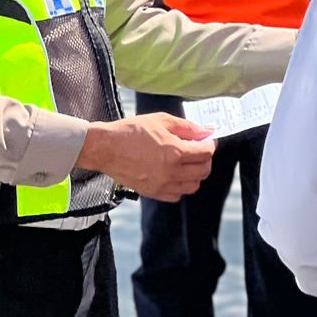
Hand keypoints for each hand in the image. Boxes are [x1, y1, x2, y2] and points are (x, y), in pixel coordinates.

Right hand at [76, 112, 216, 201]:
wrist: (106, 148)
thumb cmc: (131, 131)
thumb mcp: (161, 120)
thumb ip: (187, 127)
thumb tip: (206, 131)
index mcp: (175, 152)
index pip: (205, 153)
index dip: (209, 144)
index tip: (207, 140)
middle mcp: (171, 172)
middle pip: (203, 171)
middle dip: (205, 159)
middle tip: (199, 150)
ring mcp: (162, 185)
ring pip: (193, 186)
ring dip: (195, 174)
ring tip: (187, 163)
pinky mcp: (152, 193)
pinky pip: (177, 195)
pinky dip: (180, 186)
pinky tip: (174, 174)